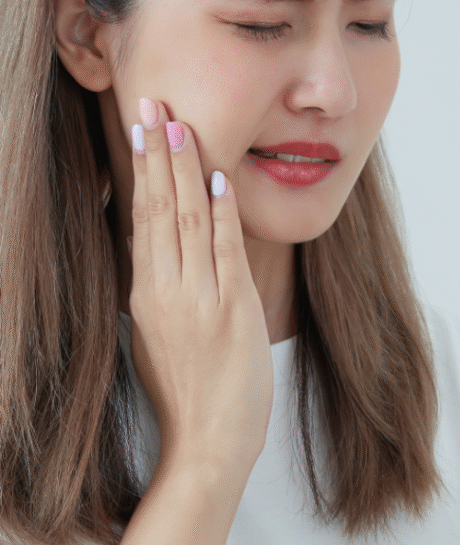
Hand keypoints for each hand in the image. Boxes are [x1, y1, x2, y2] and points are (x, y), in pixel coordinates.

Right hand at [128, 97, 273, 481]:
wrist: (209, 442)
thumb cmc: (190, 390)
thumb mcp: (159, 334)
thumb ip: (161, 288)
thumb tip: (161, 245)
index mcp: (146, 294)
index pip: (142, 216)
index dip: (143, 169)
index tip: (141, 128)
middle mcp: (165, 289)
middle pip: (158, 206)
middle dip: (156, 150)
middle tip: (152, 102)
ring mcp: (198, 297)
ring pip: (186, 218)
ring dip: (184, 167)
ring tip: (178, 122)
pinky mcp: (232, 307)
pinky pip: (223, 248)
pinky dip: (221, 210)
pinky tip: (217, 176)